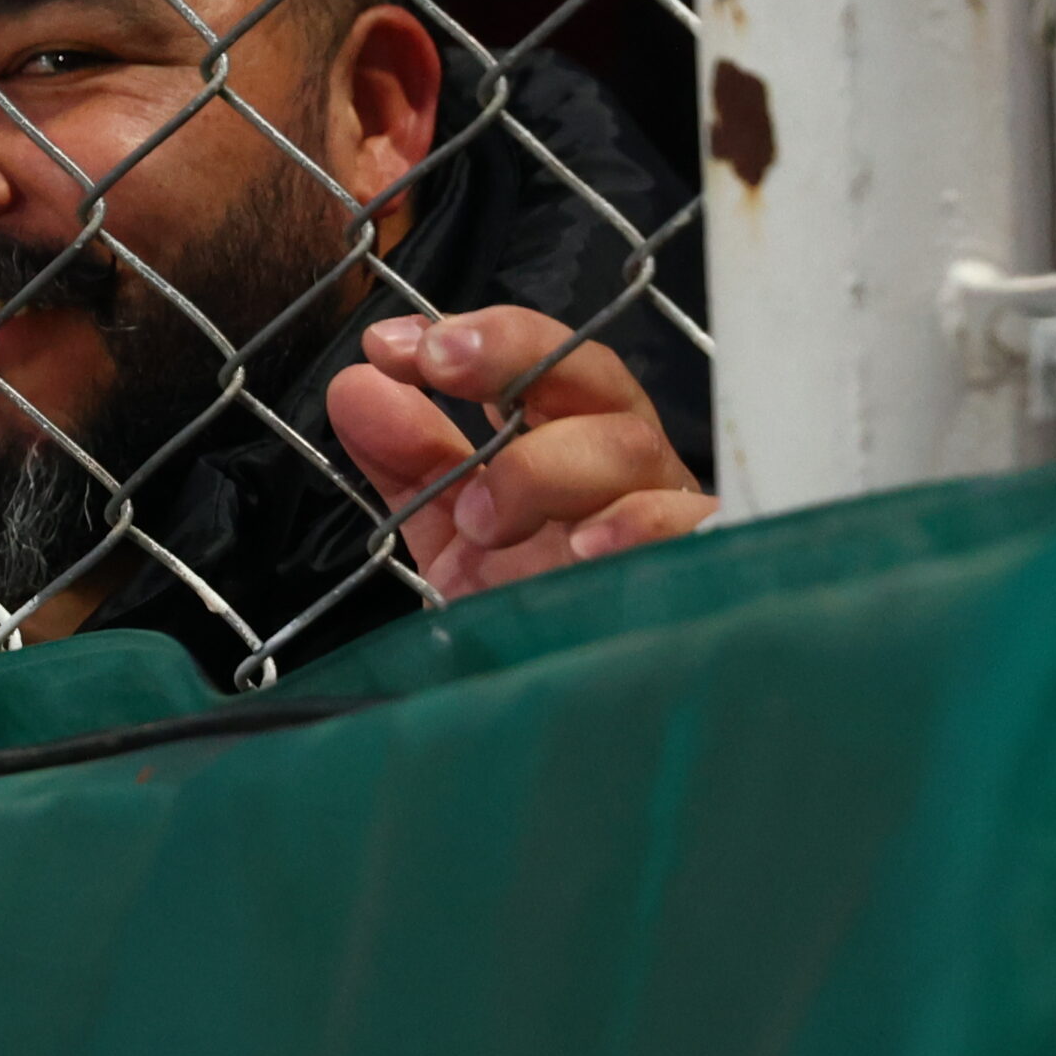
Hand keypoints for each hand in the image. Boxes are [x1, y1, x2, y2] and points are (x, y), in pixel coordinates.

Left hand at [325, 306, 714, 599]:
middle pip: (590, 376)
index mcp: (570, 437)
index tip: (389, 345)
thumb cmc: (533, 604)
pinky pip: (691, 529)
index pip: (535, 359)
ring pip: (628, 447)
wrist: (577, 718)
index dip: (472, 337)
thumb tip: (355, 386)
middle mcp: (622, 463)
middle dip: (512, 357)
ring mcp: (667, 511)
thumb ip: (408, 462)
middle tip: (439, 366)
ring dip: (546, 465)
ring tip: (486, 517)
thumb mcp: (457, 530)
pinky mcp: (700, 571)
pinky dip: (639, 527)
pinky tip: (586, 550)